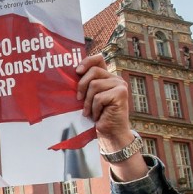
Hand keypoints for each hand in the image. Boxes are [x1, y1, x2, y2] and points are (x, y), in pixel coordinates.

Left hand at [76, 54, 146, 180]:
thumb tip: (71, 74)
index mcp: (108, 77)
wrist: (110, 133)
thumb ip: (86, 85)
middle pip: (94, 72)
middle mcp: (116, 79)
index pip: (99, 59)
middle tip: (78, 100)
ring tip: (90, 112)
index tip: (77, 71)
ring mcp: (120, 85)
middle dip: (82, 86)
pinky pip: (99, 97)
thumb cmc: (98, 117)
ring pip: (94, 85)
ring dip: (88, 102)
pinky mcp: (121, 94)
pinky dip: (94, 109)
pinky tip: (98, 116)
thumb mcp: (89, 98)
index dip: (87, 61)